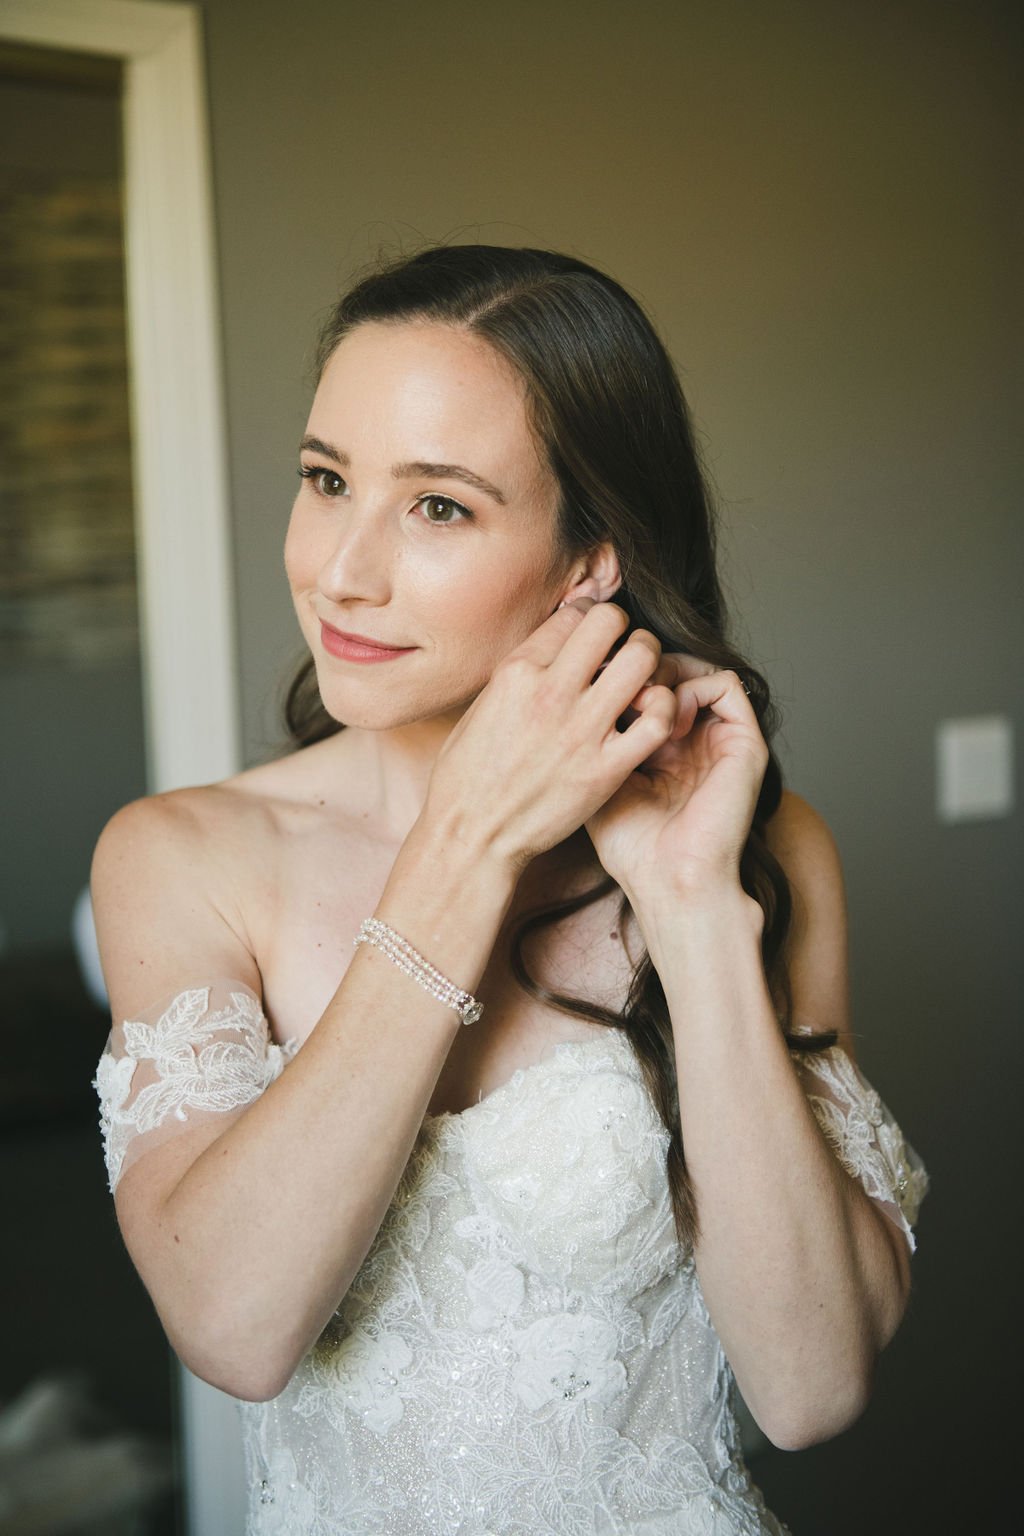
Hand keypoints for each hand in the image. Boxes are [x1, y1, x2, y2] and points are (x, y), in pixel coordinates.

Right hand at [421, 601, 677, 871]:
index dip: (587, 620)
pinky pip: (658, 719)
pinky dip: (663, 709)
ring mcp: (580, 730)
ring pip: (642, 659)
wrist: (471, 836)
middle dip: (623, 630)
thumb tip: (553, 648)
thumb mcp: (482, 707)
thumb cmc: (468, 777)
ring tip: (642, 680)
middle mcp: (549, 692)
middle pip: (611, 621)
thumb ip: (519, 675)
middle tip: (623, 652)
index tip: (591, 639)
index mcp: (515, 672)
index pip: (572, 615)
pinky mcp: (606, 768)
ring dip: (648, 661)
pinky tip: (650, 717)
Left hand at [585, 652, 768, 900]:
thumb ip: (594, 736)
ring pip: (699, 670)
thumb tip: (575, 686)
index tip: (593, 684)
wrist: (669, 882)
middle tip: (615, 685)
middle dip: (640, 667)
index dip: (619, 674)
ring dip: (665, 674)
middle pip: (672, 670)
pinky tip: (668, 719)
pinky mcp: (746, 744)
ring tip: (639, 703)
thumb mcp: (598, 780)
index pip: (645, 686)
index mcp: (662, 749)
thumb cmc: (631, 847)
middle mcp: (694, 740)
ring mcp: (721, 741)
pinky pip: (727, 684)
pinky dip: (694, 687)